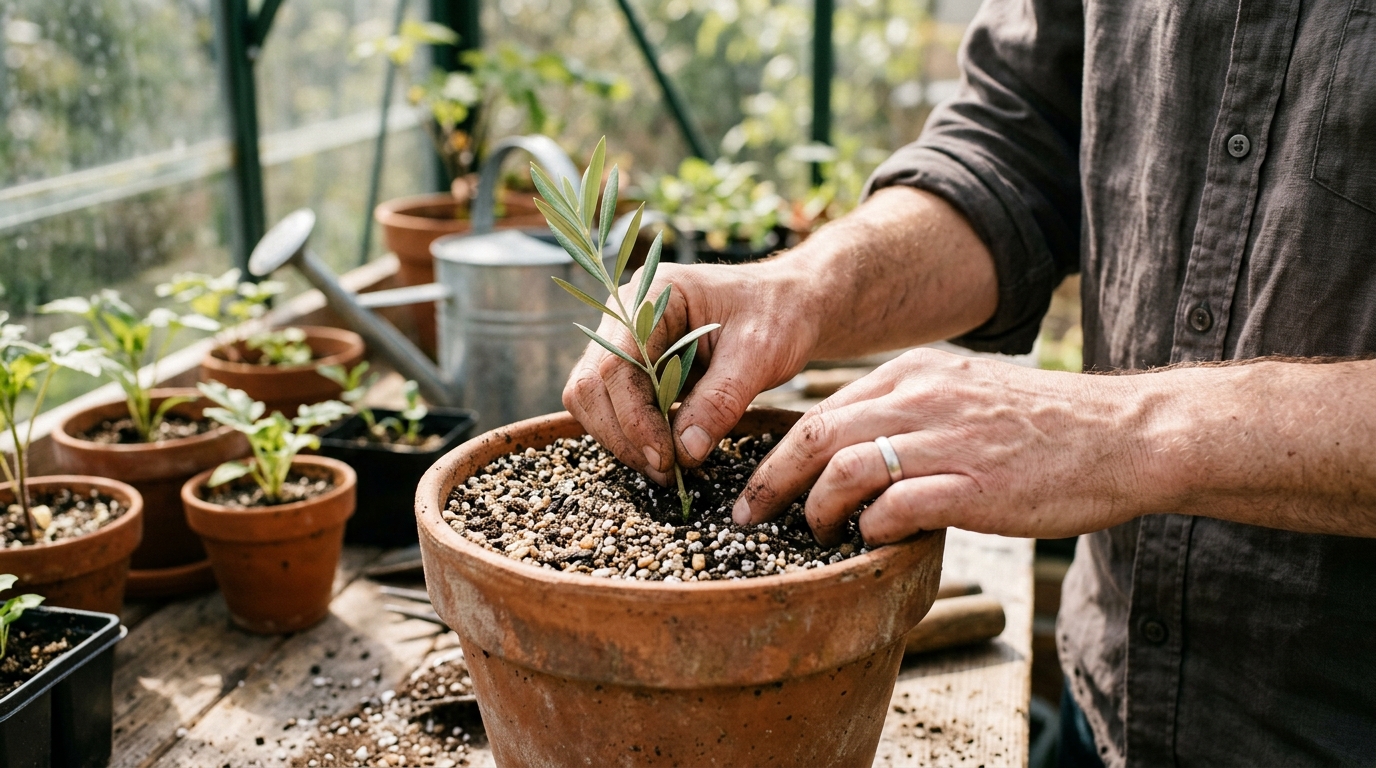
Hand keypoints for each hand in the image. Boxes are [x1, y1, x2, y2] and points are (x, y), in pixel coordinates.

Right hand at [563, 260, 818, 483]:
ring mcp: (626, 342)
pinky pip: (613, 407)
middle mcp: (626, 316)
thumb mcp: (760, 354)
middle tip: (667, 472)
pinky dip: (631, 435)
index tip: (666, 458)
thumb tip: (685, 451)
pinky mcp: (635, 368)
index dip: (634, 419)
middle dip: (623, 436)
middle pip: (591, 386)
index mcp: (652, 295)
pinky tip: (662, 454)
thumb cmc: (779, 316)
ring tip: (668, 468)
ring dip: (623, 441)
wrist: (791, 306)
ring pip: (592, 401)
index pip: (617, 364)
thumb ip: (721, 400)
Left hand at [734, 348, 1154, 544]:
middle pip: (817, 435)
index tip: (760, 481)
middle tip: (746, 514)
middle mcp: (922, 398)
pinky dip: (871, 528)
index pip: (825, 408)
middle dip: (771, 479)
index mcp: (917, 373)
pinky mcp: (974, 485)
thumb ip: (913, 410)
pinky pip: (895, 507)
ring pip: (844, 469)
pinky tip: (872, 541)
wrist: (1126, 435)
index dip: (783, 449)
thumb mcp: (968, 393)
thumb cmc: (1048, 425)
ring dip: (816, 509)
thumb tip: (856, 449)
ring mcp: (947, 440)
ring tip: (815, 534)